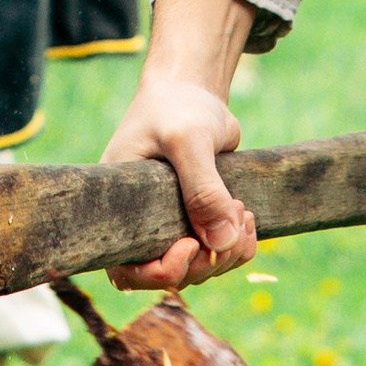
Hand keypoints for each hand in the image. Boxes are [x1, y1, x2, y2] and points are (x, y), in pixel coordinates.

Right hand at [100, 0, 260, 287]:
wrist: (191, 90)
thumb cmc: (175, 108)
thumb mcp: (187, 139)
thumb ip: (203, 188)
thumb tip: (222, 244)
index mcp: (117, 211)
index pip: (126, 270)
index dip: (160, 272)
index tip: (191, 244)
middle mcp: (140, 224)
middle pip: (170, 275)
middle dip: (207, 260)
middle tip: (234, 218)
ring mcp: (169, 225)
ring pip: (199, 268)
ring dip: (227, 251)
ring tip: (243, 209)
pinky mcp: (196, 220)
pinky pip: (217, 253)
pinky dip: (238, 244)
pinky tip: (248, 217)